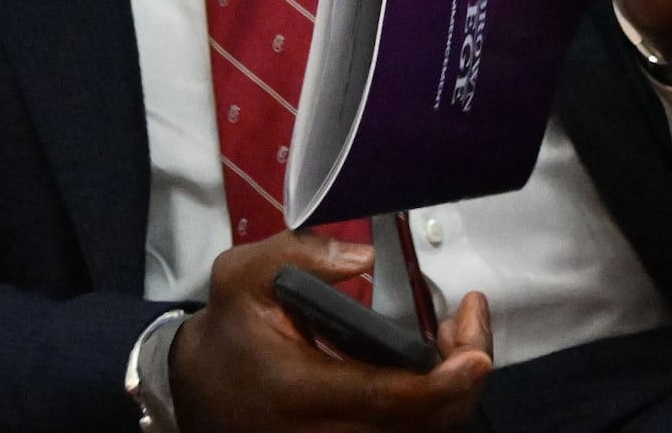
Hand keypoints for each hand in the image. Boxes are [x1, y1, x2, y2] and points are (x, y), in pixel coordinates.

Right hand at [169, 232, 490, 430]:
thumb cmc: (227, 332)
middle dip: (463, 377)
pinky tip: (437, 359)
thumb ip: (300, 256)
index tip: (475, 354)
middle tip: (471, 320)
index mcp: (301, 392)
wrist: (196, 385)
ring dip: (454, 387)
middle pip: (421, 424)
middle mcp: (324, 430)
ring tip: (459, 332)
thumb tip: (363, 259)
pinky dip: (434, 399)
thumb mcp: (243, 278)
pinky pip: (406, 429)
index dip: (441, 384)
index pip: (387, 400)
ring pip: (420, 431)